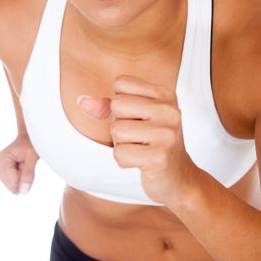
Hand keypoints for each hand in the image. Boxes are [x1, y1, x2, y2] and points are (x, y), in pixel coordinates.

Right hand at [0, 134, 38, 194]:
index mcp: (1, 161)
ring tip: (21, 163)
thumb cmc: (30, 144)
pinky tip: (17, 166)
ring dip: (19, 176)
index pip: (14, 184)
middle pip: (12, 186)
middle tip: (23, 163)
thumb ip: (28, 174)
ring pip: (11, 186)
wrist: (26, 139)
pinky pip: (10, 183)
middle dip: (21, 177)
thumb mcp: (33, 157)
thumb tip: (23, 192)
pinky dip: (16, 176)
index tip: (25, 163)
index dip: (24, 176)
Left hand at [76, 74, 198, 205]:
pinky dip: (124, 161)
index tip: (138, 118)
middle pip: (117, 105)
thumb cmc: (152, 144)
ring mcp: (166, 134)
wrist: (179, 178)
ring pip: (117, 130)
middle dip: (119, 125)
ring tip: (140, 149)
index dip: (120, 103)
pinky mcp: (159, 157)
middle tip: (139, 137)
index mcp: (165, 95)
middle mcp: (169, 110)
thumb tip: (81, 101)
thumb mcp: (133, 119)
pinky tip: (141, 162)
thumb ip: (107, 108)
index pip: (122, 83)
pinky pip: (120, 154)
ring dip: (121, 144)